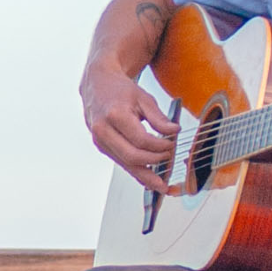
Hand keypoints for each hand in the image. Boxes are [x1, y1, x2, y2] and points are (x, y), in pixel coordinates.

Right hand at [81, 69, 179, 191]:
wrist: (97, 85)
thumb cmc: (120, 90)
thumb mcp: (143, 98)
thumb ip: (159, 117)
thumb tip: (174, 132)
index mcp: (115, 115)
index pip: (141, 140)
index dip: (159, 146)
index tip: (171, 145)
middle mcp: (103, 130)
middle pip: (132, 156)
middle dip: (154, 162)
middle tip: (169, 159)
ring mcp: (100, 141)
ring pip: (126, 165)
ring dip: (145, 176)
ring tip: (161, 185)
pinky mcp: (102, 147)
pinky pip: (121, 163)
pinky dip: (136, 171)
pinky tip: (148, 178)